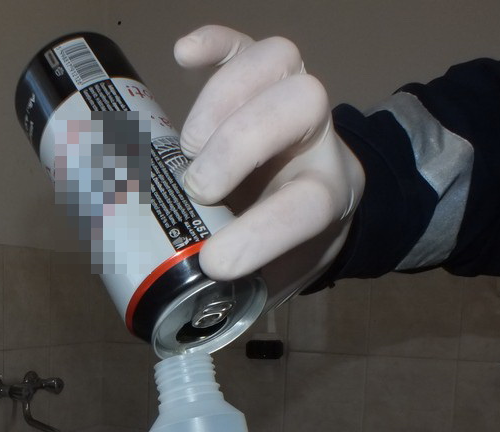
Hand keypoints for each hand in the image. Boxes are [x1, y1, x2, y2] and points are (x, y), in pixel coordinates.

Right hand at [174, 26, 364, 300]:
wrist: (316, 203)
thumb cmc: (285, 246)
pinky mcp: (259, 77)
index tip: (214, 261)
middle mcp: (315, 141)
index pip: (306, 205)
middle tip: (196, 186)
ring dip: (224, 96)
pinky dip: (215, 43)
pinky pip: (245, 43)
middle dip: (239, 143)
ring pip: (280, 61)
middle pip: (302, 104)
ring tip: (186, 143)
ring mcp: (289, 100)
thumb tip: (176, 321)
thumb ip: (234, 295)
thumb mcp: (272, 281)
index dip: (261, 232)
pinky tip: (184, 55)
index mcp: (324, 199)